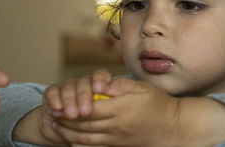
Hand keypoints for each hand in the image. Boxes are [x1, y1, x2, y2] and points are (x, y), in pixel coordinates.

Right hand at [36, 69, 111, 144]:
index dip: (100, 80)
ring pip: (68, 87)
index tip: (100, 90)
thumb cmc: (94, 125)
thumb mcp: (107, 118)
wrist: (69, 133)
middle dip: (84, 96)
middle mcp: (83, 84)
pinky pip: (52, 91)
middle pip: (84, 82)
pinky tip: (57, 109)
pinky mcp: (52, 93)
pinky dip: (54, 99)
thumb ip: (112, 106)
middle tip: (85, 112)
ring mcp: (67, 87)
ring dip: (70, 101)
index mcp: (98, 85)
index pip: (101, 75)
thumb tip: (117, 98)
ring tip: (72, 115)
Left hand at [53, 78, 224, 146]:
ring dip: (67, 135)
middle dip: (63, 122)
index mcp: (119, 109)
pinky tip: (72, 141)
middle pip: (82, 126)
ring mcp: (116, 140)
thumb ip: (118, 86)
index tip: (58, 104)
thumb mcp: (140, 88)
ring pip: (85, 140)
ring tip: (56, 129)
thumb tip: (99, 84)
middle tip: (51, 116)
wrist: (173, 128)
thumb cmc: (157, 104)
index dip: (69, 108)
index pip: (87, 110)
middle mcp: (115, 127)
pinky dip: (79, 146)